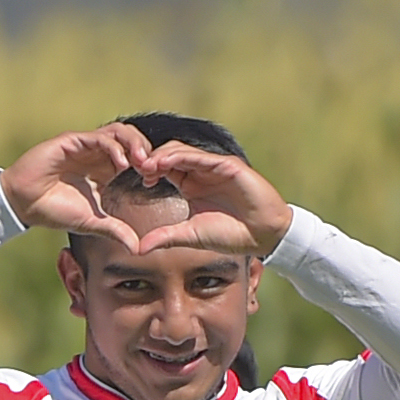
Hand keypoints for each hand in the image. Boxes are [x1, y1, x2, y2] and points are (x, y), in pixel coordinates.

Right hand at [0, 123, 157, 249]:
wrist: (24, 204)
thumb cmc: (54, 210)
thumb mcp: (92, 222)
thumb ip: (115, 231)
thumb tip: (137, 248)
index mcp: (104, 168)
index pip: (134, 155)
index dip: (148, 165)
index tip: (154, 181)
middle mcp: (97, 153)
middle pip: (132, 138)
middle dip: (147, 151)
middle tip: (153, 170)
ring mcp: (85, 145)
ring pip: (118, 132)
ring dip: (134, 145)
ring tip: (142, 163)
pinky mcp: (72, 141)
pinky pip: (99, 138)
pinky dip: (114, 149)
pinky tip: (121, 165)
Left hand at [135, 143, 293, 256]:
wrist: (263, 236)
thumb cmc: (230, 235)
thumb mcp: (190, 235)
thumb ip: (165, 237)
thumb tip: (138, 248)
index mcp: (191, 185)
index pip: (165, 168)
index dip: (149, 170)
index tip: (138, 181)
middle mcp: (201, 172)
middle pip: (169, 154)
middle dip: (151, 159)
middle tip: (136, 169)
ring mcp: (214, 166)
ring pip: (182, 151)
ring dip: (162, 156)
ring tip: (146, 166)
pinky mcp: (227, 165)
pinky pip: (200, 156)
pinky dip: (181, 157)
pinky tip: (164, 164)